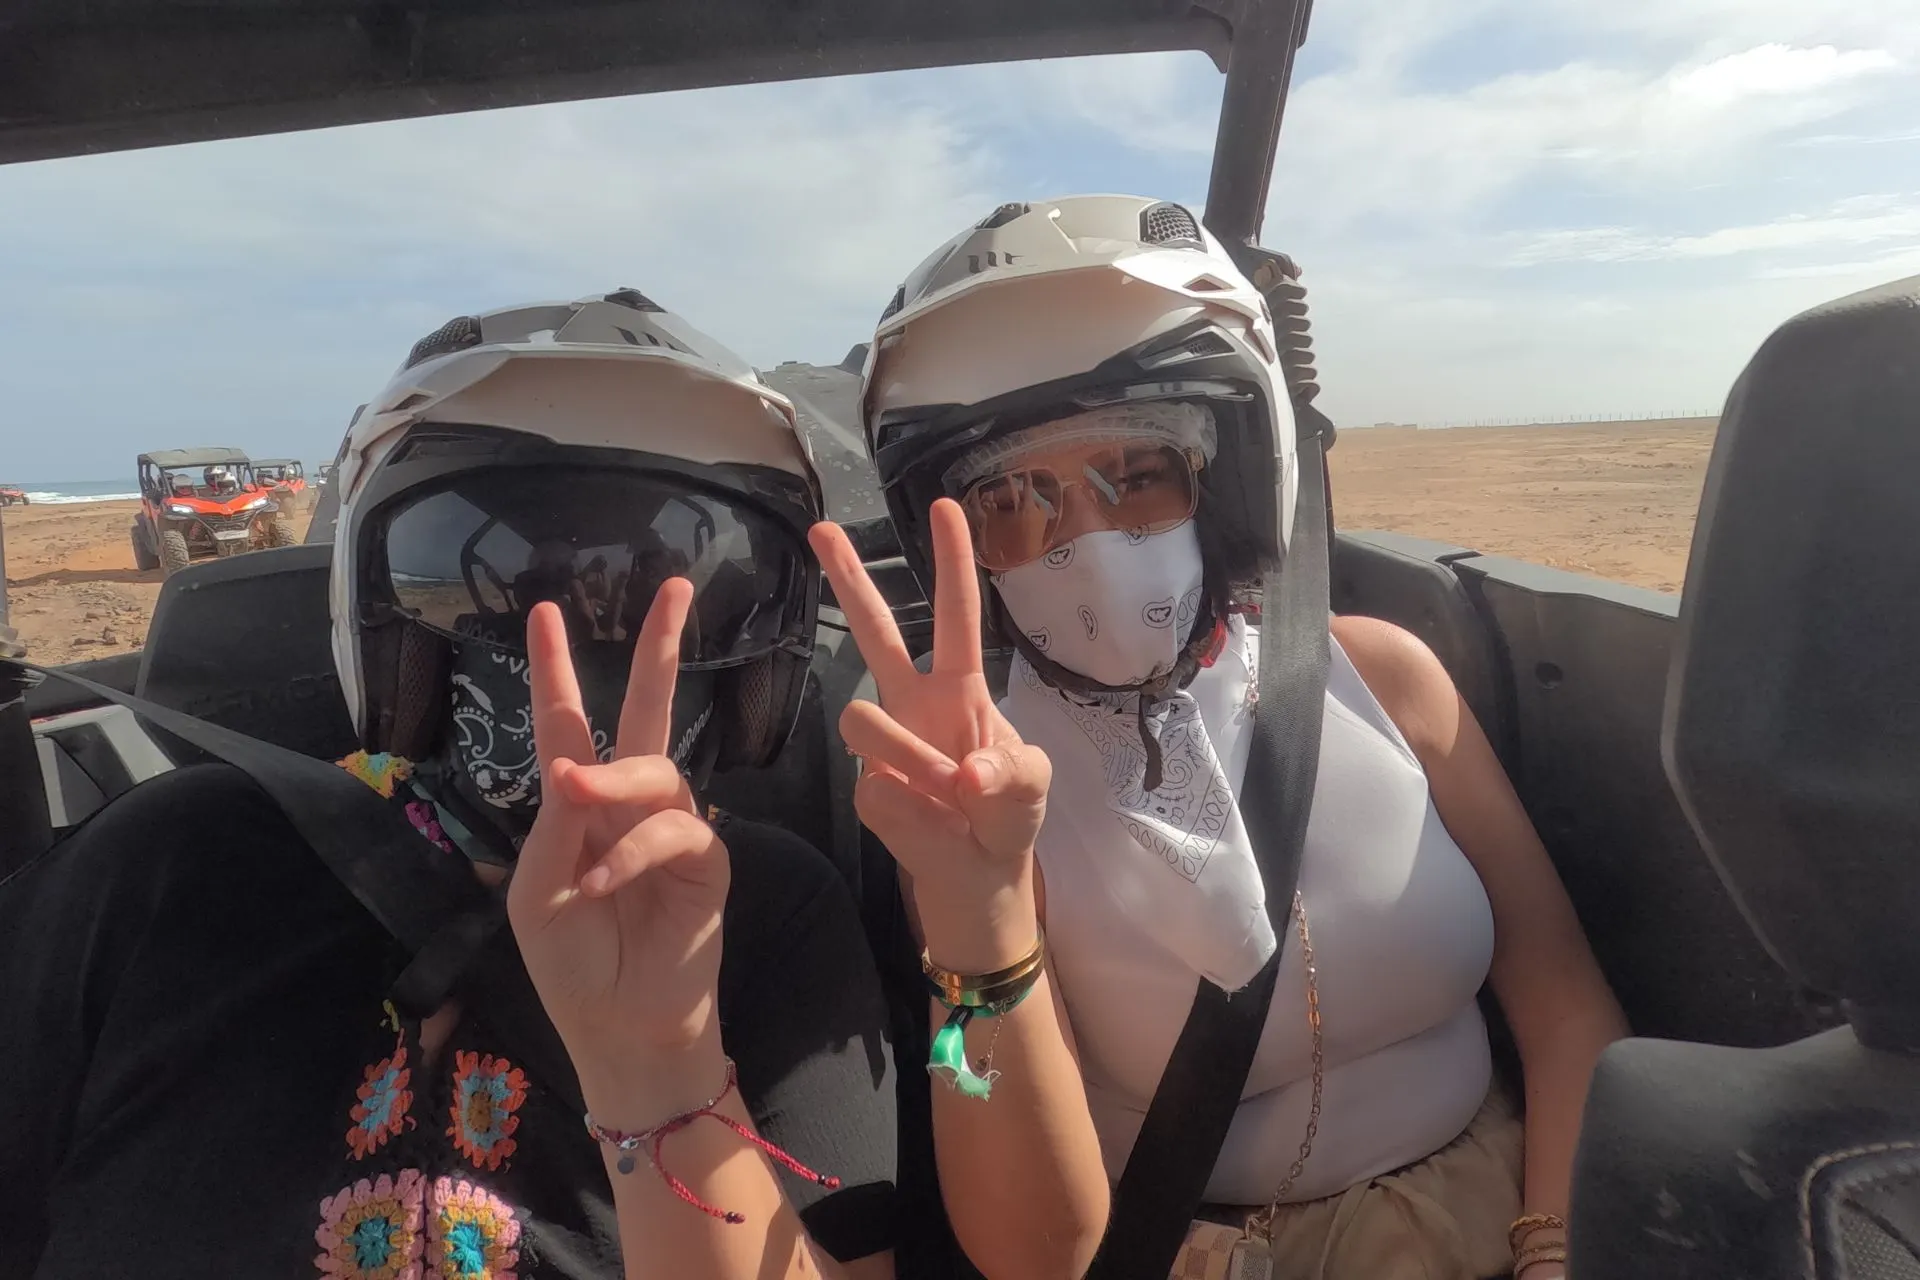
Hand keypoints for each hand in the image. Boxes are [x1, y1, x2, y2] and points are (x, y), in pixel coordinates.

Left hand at [506, 582, 728, 1108]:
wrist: (622, 1029)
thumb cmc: (572, 965)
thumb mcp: (537, 890)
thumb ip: (554, 824)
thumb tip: (575, 764)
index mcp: (580, 808)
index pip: (569, 726)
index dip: (557, 671)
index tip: (545, 612)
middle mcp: (630, 805)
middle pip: (647, 712)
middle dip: (661, 649)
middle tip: (677, 588)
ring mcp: (673, 829)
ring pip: (656, 769)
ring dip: (615, 780)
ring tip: (579, 796)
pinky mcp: (706, 860)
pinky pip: (675, 830)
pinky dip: (635, 851)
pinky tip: (608, 882)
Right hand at [809, 498, 1051, 970]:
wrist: (978, 876)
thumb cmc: (1009, 816)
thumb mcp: (1033, 789)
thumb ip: (1014, 775)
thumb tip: (970, 773)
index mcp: (961, 688)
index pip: (956, 615)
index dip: (951, 563)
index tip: (944, 507)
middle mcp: (913, 702)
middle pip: (874, 630)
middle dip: (848, 578)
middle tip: (820, 527)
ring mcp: (883, 741)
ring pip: (862, 718)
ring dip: (910, 758)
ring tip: (949, 795)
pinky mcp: (865, 786)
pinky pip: (876, 786)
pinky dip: (914, 811)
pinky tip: (932, 824)